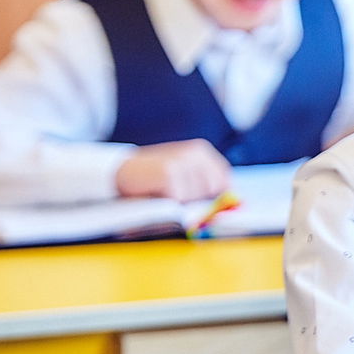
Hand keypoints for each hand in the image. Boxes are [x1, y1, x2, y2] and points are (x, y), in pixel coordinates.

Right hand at [115, 139, 230, 200]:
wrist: (118, 172)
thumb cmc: (154, 179)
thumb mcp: (184, 175)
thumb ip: (206, 184)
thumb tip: (235, 202)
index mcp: (202, 151)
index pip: (224, 181)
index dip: (212, 195)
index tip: (197, 198)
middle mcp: (195, 153)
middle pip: (212, 192)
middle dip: (195, 199)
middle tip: (172, 192)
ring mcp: (182, 162)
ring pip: (196, 197)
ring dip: (180, 202)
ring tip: (163, 191)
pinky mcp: (169, 173)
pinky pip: (179, 200)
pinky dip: (168, 202)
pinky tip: (155, 192)